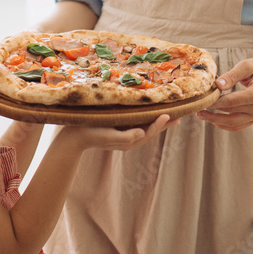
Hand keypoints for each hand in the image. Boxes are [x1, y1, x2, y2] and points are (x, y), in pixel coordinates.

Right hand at [57, 113, 176, 151]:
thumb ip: (126, 136)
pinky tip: (148, 112)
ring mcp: (124, 133)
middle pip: (150, 131)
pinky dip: (146, 118)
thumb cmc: (91, 133)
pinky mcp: (119, 128)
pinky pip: (137, 123)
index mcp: (128, 141)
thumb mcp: (107, 135)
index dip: (159, 125)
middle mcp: (129, 139)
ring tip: (169, 115)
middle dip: (164, 125)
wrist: (74, 136)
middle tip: (178, 117)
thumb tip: (142, 133)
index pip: (148, 133)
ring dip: (157, 121)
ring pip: (145, 127)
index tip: (168, 115)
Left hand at [196, 57, 252, 131]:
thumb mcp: (246, 65)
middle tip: (197, 109)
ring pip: (233, 123)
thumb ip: (232, 75)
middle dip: (212, 113)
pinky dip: (224, 125)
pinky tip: (213, 120)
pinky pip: (238, 126)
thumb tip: (218, 85)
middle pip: (230, 113)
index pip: (231, 101)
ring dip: (216, 121)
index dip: (215, 102)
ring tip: (201, 115)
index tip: (202, 101)